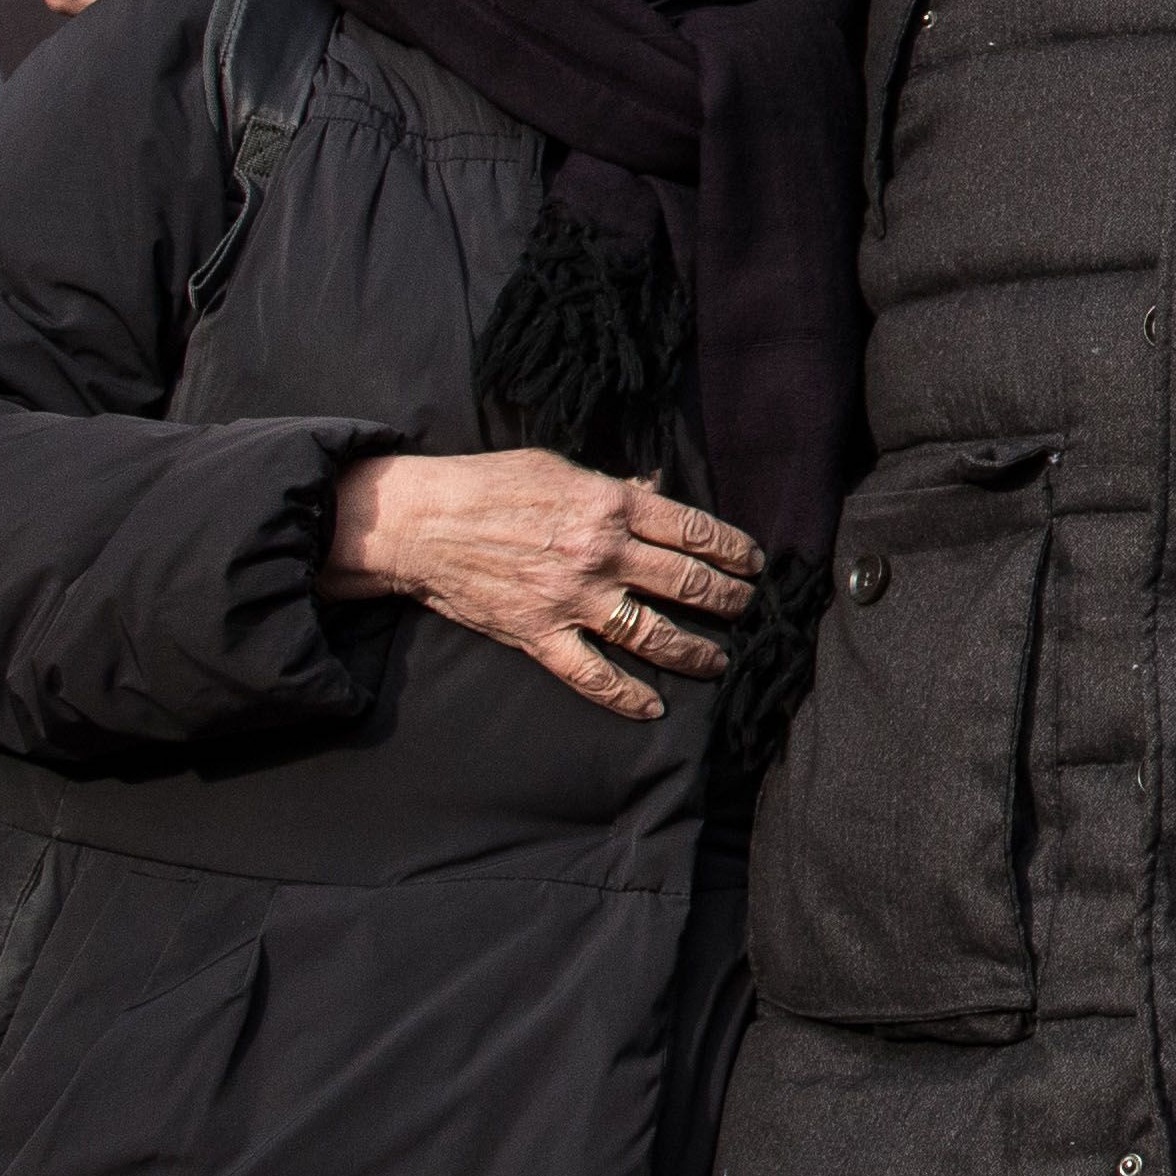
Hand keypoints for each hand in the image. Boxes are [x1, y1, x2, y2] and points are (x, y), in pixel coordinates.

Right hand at [319, 449, 761, 721]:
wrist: (421, 523)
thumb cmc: (490, 485)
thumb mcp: (560, 468)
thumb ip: (614, 485)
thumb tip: (658, 490)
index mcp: (611, 505)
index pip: (694, 531)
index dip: (734, 550)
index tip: (753, 563)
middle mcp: (600, 554)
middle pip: (686, 583)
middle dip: (727, 599)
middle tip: (747, 608)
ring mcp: (571, 599)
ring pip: (652, 633)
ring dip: (694, 650)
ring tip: (718, 659)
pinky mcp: (538, 634)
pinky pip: (592, 674)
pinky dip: (625, 695)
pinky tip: (653, 708)